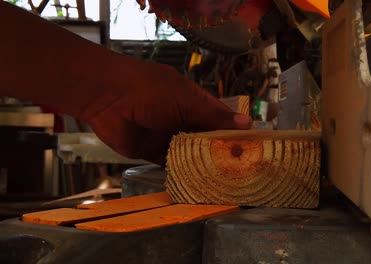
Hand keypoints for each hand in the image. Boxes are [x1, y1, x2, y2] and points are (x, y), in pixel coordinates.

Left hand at [83, 63, 251, 164]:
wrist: (106, 97)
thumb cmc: (149, 90)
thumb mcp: (187, 101)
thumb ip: (213, 116)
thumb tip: (246, 124)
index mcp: (192, 100)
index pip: (219, 117)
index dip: (233, 131)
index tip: (250, 147)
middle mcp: (182, 118)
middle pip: (205, 137)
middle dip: (219, 150)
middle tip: (240, 168)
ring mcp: (166, 135)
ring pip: (190, 152)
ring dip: (202, 162)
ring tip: (224, 178)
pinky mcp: (151, 151)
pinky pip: (170, 163)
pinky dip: (181, 170)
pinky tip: (197, 180)